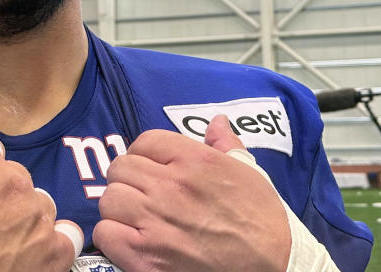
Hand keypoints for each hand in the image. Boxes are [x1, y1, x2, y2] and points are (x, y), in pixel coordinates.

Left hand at [94, 115, 291, 271]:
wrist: (275, 266)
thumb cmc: (264, 222)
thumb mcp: (249, 173)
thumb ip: (225, 145)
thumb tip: (217, 123)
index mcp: (194, 161)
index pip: (144, 141)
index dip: (143, 154)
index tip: (151, 168)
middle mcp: (171, 187)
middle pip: (120, 168)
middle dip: (129, 180)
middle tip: (143, 194)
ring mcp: (156, 222)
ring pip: (109, 200)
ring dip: (119, 209)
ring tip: (137, 218)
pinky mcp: (146, 257)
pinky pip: (105, 233)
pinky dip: (113, 237)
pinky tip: (131, 240)